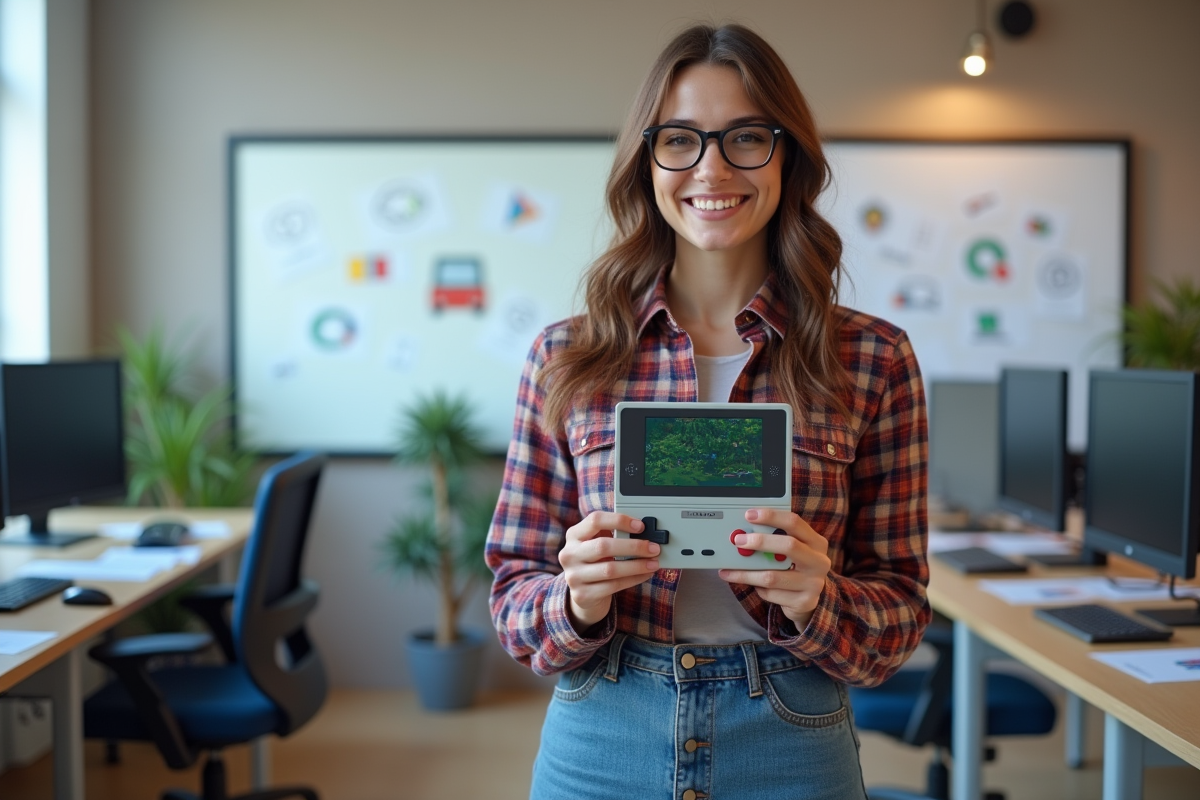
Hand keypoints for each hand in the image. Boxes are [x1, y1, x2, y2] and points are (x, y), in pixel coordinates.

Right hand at [559, 512, 659, 632]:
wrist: (583, 592)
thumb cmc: (595, 561)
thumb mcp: (598, 543)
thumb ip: (614, 534)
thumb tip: (644, 532)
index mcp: (574, 535)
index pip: (595, 520)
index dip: (619, 520)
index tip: (640, 526)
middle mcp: (569, 554)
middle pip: (603, 545)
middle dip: (633, 546)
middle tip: (653, 548)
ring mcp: (574, 576)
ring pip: (610, 569)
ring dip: (637, 566)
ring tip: (653, 563)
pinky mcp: (583, 595)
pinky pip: (613, 586)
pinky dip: (633, 579)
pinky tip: (645, 575)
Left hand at [718, 508, 830, 628]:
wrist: (807, 601)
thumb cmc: (794, 569)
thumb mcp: (792, 551)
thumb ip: (775, 539)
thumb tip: (743, 530)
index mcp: (816, 542)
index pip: (794, 523)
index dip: (771, 516)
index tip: (749, 515)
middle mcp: (819, 562)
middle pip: (789, 545)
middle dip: (760, 541)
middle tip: (738, 541)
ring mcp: (814, 584)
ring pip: (772, 576)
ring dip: (746, 573)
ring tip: (728, 570)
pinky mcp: (804, 602)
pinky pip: (771, 593)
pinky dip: (757, 588)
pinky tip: (753, 585)